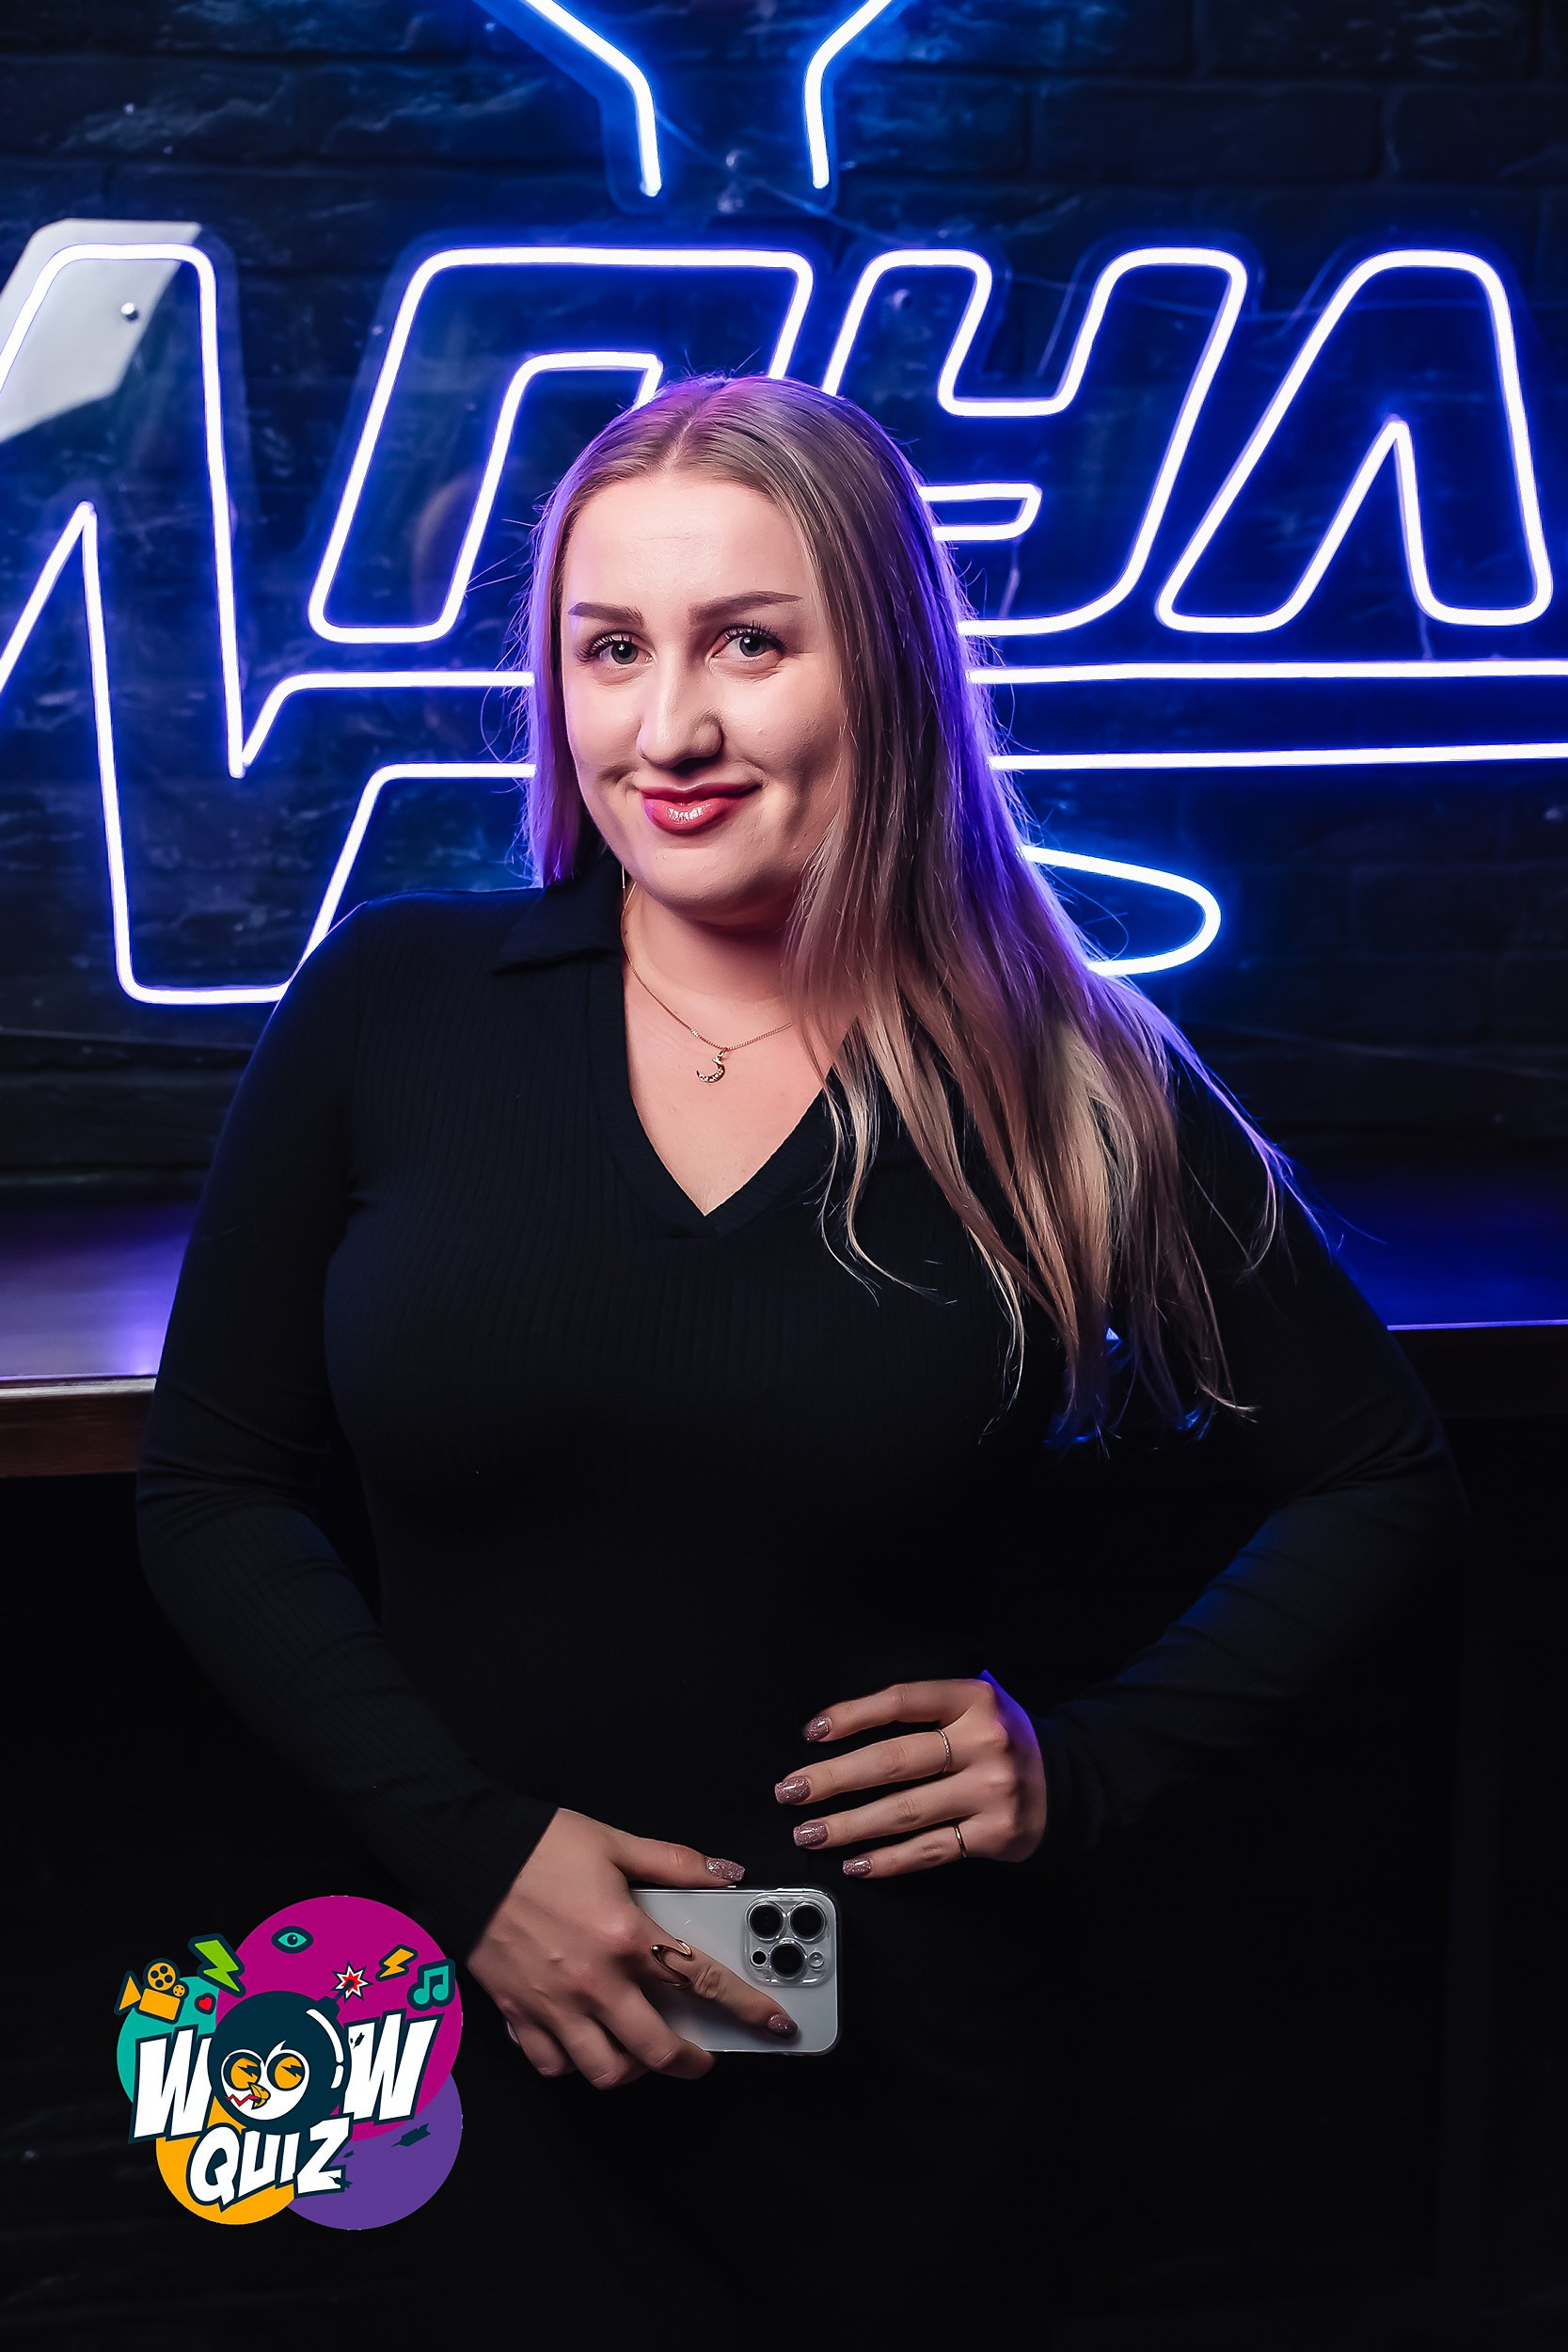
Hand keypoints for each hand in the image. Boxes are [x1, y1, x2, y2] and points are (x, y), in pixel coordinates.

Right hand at [467, 1808, 797, 2086]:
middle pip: (657, 2049)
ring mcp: (554, 2005)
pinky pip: (552, 2063)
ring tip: (642, 2052)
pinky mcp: (518, 2014)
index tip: (772, 2025)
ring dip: (633, 2069)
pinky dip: (573, 2063)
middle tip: (704, 2057)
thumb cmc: (537, 1846)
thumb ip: (675, 1863)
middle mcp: (594, 1982)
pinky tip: (584, 2043)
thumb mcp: (616, 1842)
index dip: (746, 2008)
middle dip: (692, 2063)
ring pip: (604, 2071)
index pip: (702, 1983)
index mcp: (625, 1937)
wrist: (466, 1852)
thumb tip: (724, 1874)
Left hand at [773, 1673, 1046, 1877]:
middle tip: (791, 1791)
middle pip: (894, 1761)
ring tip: (811, 1833)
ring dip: (849, 1825)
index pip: (901, 1702)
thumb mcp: (976, 1702)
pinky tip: (856, 1863)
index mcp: (974, 1699)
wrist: (1068, 1779)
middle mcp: (984, 1743)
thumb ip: (925, 1706)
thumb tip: (843, 1724)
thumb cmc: (1001, 1738)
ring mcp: (991, 1791)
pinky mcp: (995, 1835)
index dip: (852, 1715)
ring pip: (906, 1812)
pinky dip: (889, 1859)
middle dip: (834, 1779)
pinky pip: (931, 1850)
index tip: (812, 1733)